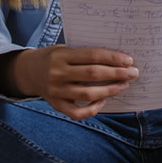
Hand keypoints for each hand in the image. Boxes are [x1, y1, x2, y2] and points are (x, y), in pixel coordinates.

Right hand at [13, 46, 138, 119]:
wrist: (28, 72)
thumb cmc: (54, 58)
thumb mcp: (65, 49)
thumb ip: (85, 55)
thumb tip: (116, 60)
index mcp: (61, 55)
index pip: (92, 56)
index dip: (112, 58)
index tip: (129, 60)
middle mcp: (57, 73)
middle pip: (92, 74)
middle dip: (116, 74)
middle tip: (133, 73)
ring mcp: (56, 91)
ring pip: (88, 94)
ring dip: (110, 90)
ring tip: (123, 86)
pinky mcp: (56, 105)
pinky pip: (77, 113)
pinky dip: (93, 109)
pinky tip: (103, 102)